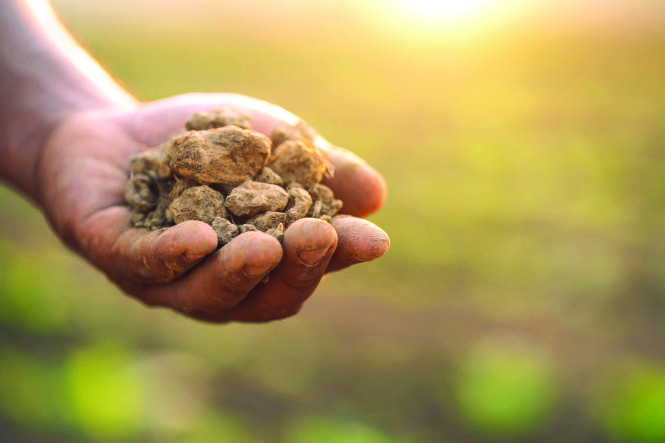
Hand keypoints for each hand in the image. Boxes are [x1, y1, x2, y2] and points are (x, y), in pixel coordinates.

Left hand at [36, 93, 388, 321]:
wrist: (120, 130)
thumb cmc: (204, 145)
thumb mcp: (268, 143)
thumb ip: (315, 167)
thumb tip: (376, 195)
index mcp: (261, 262)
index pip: (306, 267)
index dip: (339, 256)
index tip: (373, 239)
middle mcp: (218, 283)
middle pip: (263, 296)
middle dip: (295, 269)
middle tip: (320, 238)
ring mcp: (165, 278)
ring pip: (205, 294)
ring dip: (238, 273)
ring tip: (266, 248)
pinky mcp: (111, 253)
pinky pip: (144, 264)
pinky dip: (173, 255)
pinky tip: (199, 239)